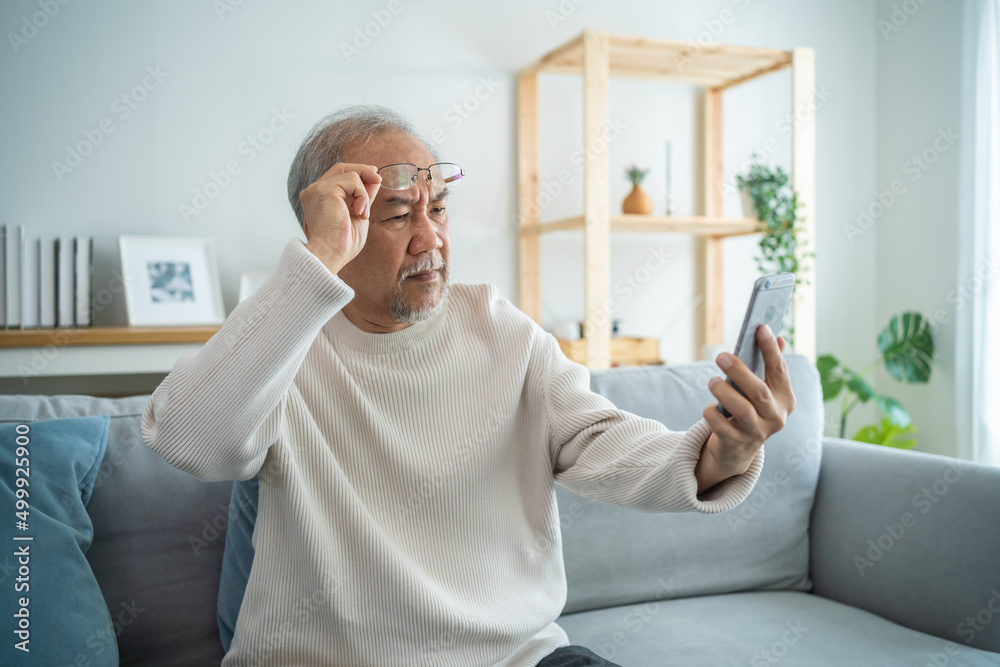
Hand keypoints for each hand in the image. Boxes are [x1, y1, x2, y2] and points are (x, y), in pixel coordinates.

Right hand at [298, 163, 381, 273]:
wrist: (330, 255)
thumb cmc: (341, 244)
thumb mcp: (357, 215)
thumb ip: (363, 197)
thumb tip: (374, 179)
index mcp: (319, 198)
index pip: (338, 176)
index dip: (357, 173)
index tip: (374, 178)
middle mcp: (314, 191)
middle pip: (341, 167)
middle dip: (363, 171)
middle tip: (378, 179)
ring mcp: (317, 189)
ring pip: (350, 174)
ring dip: (364, 194)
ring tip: (363, 214)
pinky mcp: (324, 189)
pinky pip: (352, 180)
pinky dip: (362, 196)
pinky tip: (360, 213)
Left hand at [695, 325, 795, 493]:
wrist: (739, 448)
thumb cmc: (751, 409)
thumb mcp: (763, 389)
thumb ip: (770, 365)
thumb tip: (778, 337)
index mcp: (785, 398)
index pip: (780, 370)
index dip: (770, 349)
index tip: (761, 327)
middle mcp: (775, 416)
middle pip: (759, 391)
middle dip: (739, 371)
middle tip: (721, 355)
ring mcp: (757, 432)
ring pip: (741, 410)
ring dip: (723, 392)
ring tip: (712, 381)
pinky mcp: (737, 443)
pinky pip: (721, 426)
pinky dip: (712, 413)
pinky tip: (710, 408)